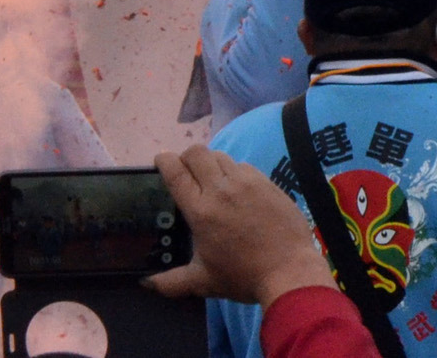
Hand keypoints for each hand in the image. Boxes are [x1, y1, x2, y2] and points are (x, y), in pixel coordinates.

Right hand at [140, 148, 336, 307]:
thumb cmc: (243, 276)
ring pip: (220, 156)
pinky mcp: (266, 182)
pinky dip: (235, 171)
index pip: (175, 172)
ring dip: (211, 163)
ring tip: (213, 178)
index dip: (164, 160)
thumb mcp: (203, 282)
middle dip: (186, 156)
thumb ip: (172, 282)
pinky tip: (239, 188)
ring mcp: (246, 183)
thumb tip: (147, 283)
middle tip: (187, 170)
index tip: (161, 160)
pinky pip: (244, 166)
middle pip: (196, 153)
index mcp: (200, 211)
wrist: (289, 271)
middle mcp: (220, 189)